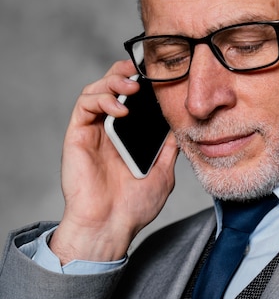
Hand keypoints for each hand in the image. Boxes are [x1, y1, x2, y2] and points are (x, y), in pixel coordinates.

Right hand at [50, 60, 178, 263]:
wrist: (111, 226)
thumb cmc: (133, 207)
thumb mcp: (163, 174)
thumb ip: (168, 149)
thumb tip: (180, 127)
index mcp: (127, 138)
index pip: (131, 101)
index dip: (140, 83)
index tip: (157, 76)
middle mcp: (108, 132)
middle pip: (111, 88)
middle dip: (124, 74)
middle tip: (140, 72)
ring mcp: (92, 132)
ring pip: (96, 91)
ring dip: (113, 82)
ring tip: (131, 86)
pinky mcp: (77, 136)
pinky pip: (84, 105)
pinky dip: (101, 99)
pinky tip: (119, 109)